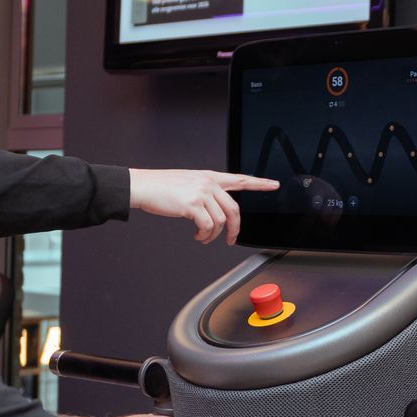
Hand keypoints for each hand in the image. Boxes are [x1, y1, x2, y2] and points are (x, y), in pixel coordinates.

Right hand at [128, 168, 279, 243]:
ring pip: (221, 221)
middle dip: (235, 229)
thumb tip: (213, 211)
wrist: (142, 186)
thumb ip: (204, 192)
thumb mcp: (188, 183)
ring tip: (202, 237)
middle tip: (230, 240)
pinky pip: (208, 226)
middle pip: (234, 209)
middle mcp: (208, 182)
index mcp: (209, 176)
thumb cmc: (161, 187)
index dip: (259, 183)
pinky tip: (197, 236)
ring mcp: (201, 192)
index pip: (240, 179)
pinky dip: (204, 236)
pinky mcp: (192, 204)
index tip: (273, 184)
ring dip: (213, 235)